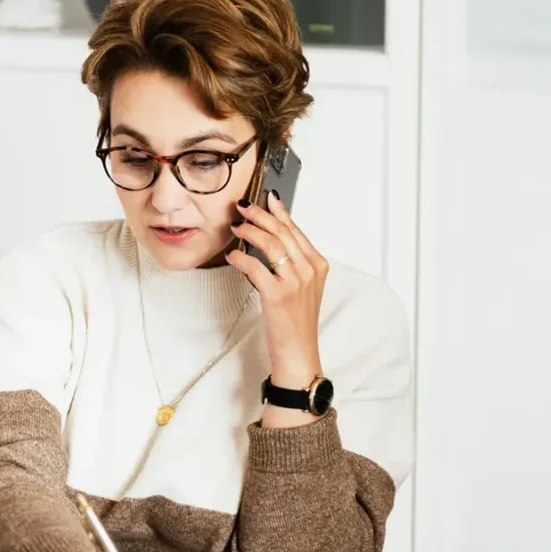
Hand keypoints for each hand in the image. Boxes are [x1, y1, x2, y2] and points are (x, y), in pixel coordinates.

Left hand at [226, 193, 327, 406]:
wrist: (299, 353)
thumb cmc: (296, 322)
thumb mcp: (302, 288)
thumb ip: (292, 264)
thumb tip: (272, 240)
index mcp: (318, 266)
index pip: (296, 230)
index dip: (278, 212)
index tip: (266, 198)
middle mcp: (309, 270)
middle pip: (282, 232)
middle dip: (260, 215)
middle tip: (242, 206)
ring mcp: (295, 282)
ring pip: (270, 244)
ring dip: (250, 231)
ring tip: (236, 226)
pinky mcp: (277, 295)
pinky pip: (256, 267)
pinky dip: (241, 257)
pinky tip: (232, 254)